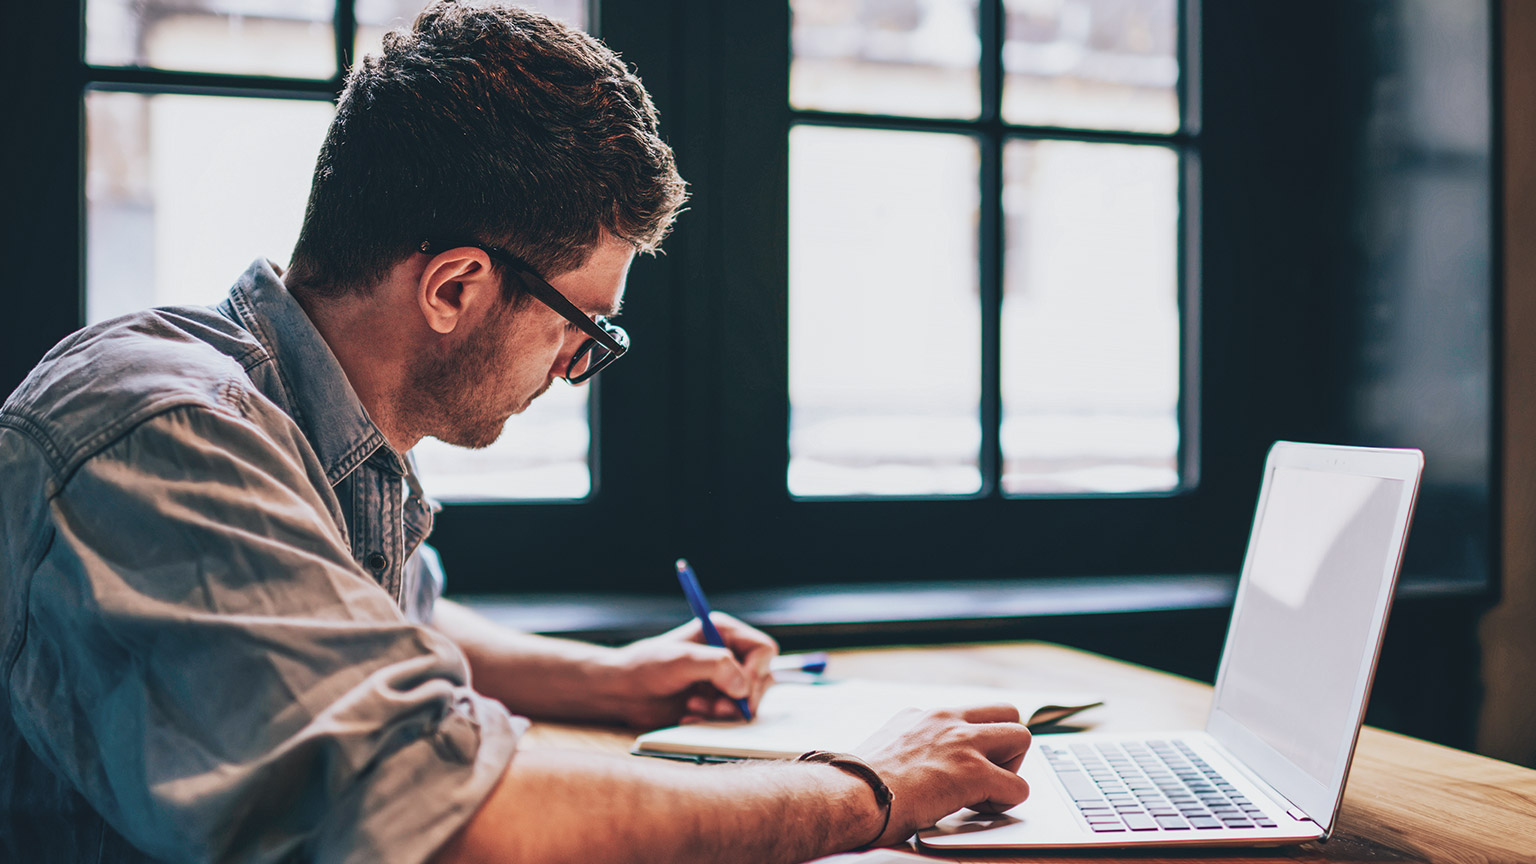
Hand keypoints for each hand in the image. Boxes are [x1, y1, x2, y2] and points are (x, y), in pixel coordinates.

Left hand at [602, 612, 777, 728]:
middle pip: (762, 678)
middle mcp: (729, 654)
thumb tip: (743, 687)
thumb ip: (717, 666)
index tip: (739, 689)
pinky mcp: (716, 702)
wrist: (623, 692)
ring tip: (696, 710)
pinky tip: (691, 717)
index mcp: (723, 632)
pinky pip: (733, 717)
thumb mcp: (681, 660)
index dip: (756, 671)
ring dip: (727, 712)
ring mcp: (724, 680)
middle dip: (741, 698)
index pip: (763, 650)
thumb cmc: (646, 667)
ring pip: (749, 701)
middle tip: (717, 708)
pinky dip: (716, 722)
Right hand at [852, 703, 1031, 846]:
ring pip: (1021, 737)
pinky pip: (1018, 786)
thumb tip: (914, 767)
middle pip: (1007, 712)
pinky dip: (1006, 802)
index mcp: (923, 715)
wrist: (850, 794)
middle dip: (1005, 746)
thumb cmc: (858, 784)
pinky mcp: (973, 772)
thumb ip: (910, 747)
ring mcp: (961, 742)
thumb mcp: (886, 748)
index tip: (965, 764)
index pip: (970, 713)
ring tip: (986, 792)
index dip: (976, 741)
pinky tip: (979, 810)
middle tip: (987, 774)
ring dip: (1012, 769)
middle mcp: (945, 719)